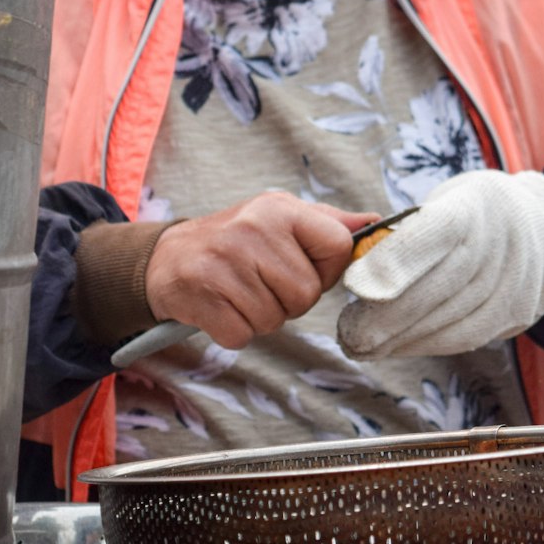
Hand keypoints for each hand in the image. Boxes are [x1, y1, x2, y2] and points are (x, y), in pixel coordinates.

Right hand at [145, 192, 372, 347]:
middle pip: (307, 293)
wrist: (167, 258)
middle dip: (288, 300)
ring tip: (239, 293)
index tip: (300, 267)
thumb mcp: (280, 219)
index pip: (338, 246)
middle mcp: (253, 229)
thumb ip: (328, 223)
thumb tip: (376, 223)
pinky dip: (234, 331)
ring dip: (260, 316)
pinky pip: (243, 335)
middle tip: (261, 284)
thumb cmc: (236, 242)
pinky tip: (221, 307)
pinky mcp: (202, 295)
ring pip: (275, 319)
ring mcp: (225, 262)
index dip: (325, 269)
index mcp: (279, 208)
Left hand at [336, 170, 543, 359]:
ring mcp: (516, 279)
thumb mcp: (437, 203)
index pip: (435, 232)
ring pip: (455, 319)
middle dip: (389, 316)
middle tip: (348, 333)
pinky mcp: (519, 312)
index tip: (355, 287)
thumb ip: (397, 232)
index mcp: (474, 203)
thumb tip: (349, 261)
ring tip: (362, 346)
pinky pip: (468, 336)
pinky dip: (426, 344)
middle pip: (442, 285)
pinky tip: (396, 346)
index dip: (396, 262)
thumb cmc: (465, 213)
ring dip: (403, 339)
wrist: (534, 226)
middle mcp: (502, 239)